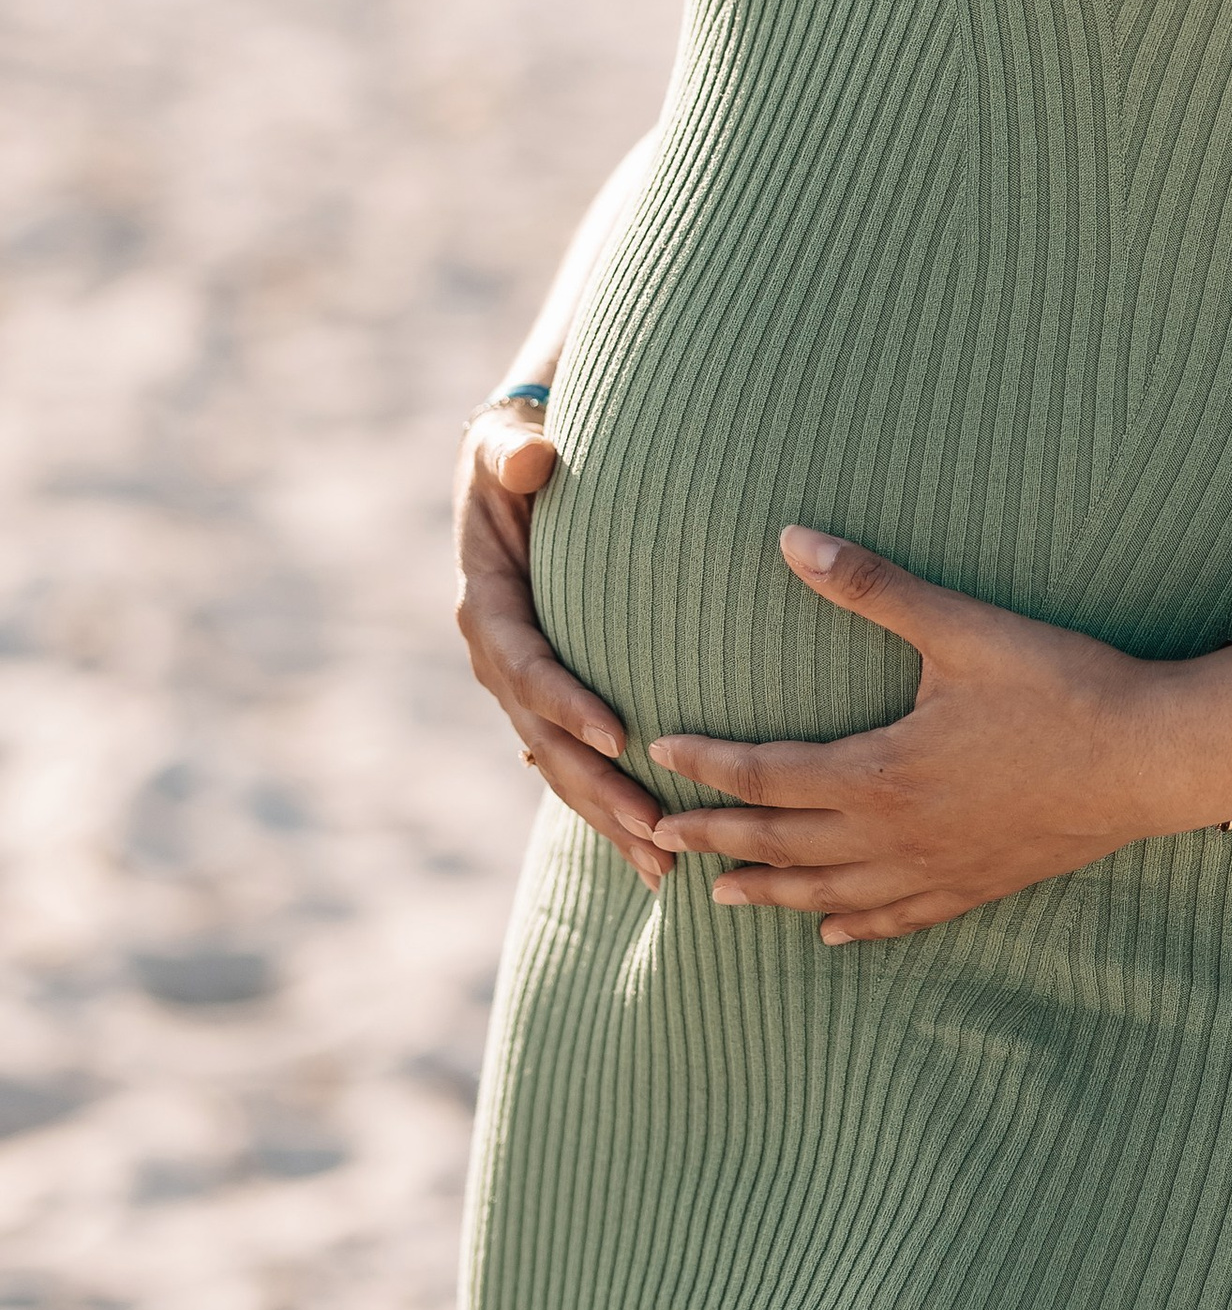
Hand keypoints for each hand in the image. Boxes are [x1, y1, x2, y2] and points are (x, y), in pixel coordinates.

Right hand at [454, 397, 669, 890]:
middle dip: (597, 790)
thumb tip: (532, 459)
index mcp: (488, 606)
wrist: (518, 466)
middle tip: (655, 832)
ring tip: (665, 868)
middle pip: (546, 738)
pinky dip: (612, 805)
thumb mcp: (507, 441)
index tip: (618, 736)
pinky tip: (655, 852)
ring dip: (609, 817)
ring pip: (562, 766)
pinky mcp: (552, 699)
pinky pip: (577, 762)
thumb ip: (513, 450)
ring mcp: (523, 687)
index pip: (526, 665)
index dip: (565, 703)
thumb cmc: (520, 450)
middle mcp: (499, 657)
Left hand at [647, 531, 1231, 940]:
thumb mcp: (962, 627)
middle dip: (718, 838)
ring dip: (771, 893)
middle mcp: (896, 835)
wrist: (1152, 758)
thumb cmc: (1062, 686)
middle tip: (658, 837)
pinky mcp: (979, 885)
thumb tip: (791, 538)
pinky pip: (899, 919)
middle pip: (783, 844)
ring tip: (721, 896)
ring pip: (831, 895)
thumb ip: (872, 588)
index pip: (767, 774)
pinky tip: (832, 933)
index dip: (709, 766)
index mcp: (881, 772)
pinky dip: (856, 927)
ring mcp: (937, 870)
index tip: (660, 755)